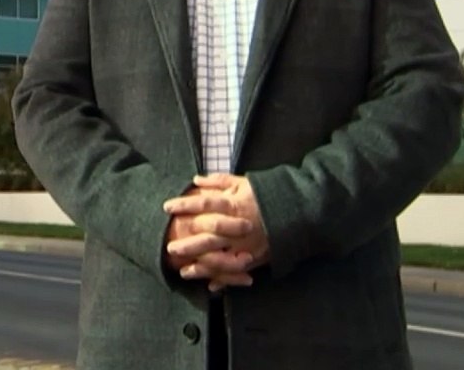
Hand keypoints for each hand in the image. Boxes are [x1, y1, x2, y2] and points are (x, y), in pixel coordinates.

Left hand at [164, 174, 268, 291]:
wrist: (296, 211)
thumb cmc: (266, 195)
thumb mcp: (244, 183)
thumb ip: (219, 182)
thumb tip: (195, 180)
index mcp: (235, 204)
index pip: (205, 204)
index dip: (184, 205)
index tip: (167, 207)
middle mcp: (238, 226)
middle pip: (209, 236)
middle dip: (188, 243)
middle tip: (170, 248)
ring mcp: (247, 244)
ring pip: (221, 258)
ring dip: (201, 266)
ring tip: (183, 270)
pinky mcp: (255, 257)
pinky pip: (237, 271)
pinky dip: (224, 279)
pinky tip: (209, 284)